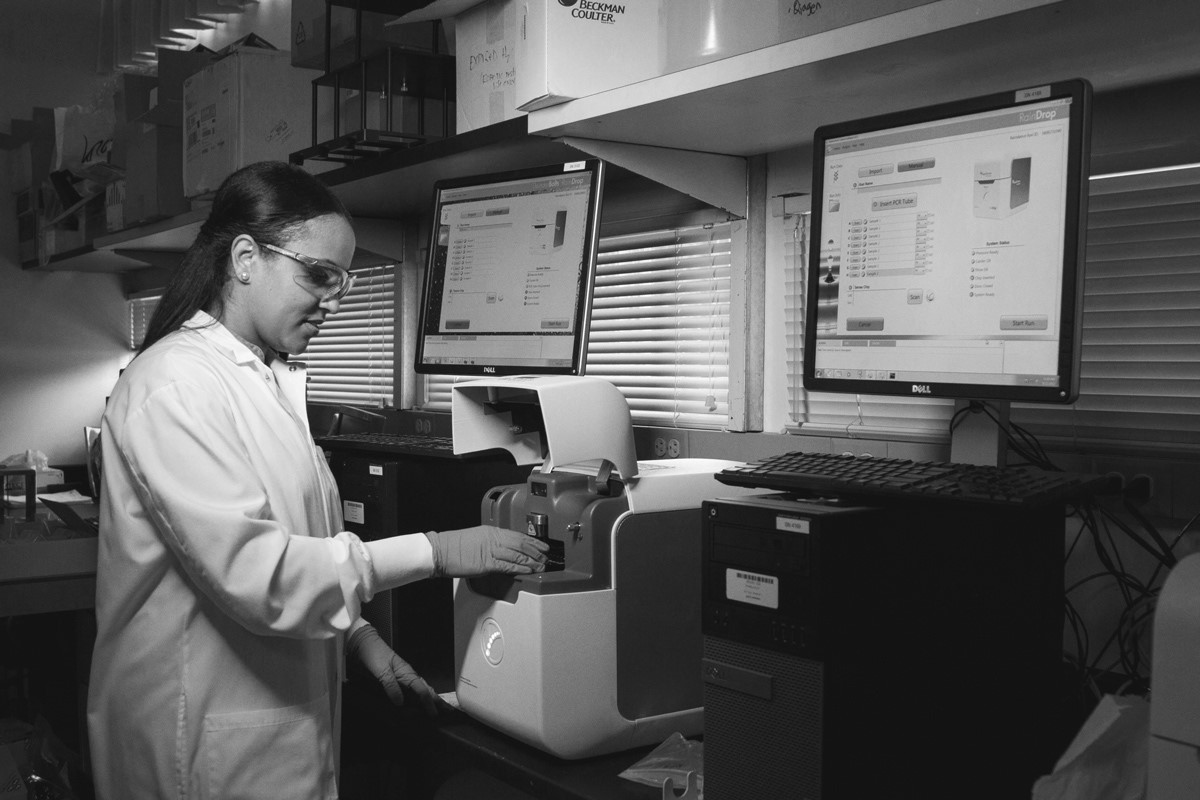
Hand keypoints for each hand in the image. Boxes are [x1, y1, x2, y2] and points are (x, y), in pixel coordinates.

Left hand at [346, 623, 443, 715]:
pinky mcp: (395, 680)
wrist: (363, 644)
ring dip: (429, 699)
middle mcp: (406, 675)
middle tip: (447, 710)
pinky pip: (411, 690)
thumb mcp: (381, 670)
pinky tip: (418, 702)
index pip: (421, 691)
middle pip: (426, 690)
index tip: (434, 714)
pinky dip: (418, 697)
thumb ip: (391, 685)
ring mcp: (402, 677)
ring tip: (438, 707)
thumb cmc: (373, 652)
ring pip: (420, 690)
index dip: (428, 703)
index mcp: (406, 672)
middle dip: (437, 700)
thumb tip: (399, 702)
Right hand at [423, 525, 548, 577]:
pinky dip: (521, 568)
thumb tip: (505, 553)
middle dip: (536, 550)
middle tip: (546, 556)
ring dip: (532, 561)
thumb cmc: (453, 547)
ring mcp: (490, 550)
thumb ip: (492, 544)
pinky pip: (508, 565)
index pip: (517, 535)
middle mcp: (493, 538)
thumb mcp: (477, 539)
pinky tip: (529, 571)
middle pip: (521, 543)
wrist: (439, 551)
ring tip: (541, 566)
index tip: (541, 546)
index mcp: (491, 531)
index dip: (532, 541)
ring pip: (517, 554)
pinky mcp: (486, 563)